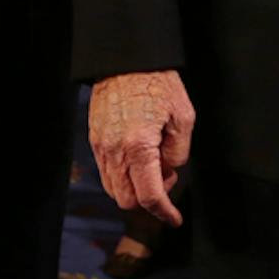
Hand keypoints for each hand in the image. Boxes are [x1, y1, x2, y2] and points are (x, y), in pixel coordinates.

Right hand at [88, 69, 194, 226]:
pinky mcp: (94, 138)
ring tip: (152, 162)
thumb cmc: (158, 83)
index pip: (149, 196)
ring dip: (134, 188)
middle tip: (166, 174)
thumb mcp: (183, 116)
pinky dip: (122, 176)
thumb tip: (168, 171)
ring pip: (113, 189)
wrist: (126, 59)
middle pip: (127, 200)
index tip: (174, 219)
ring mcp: (101, 146)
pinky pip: (106, 172)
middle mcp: (114, 151)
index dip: (164, 212)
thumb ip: (179, 152)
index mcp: (139, 146)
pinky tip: (138, 157)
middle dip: (149, 198)